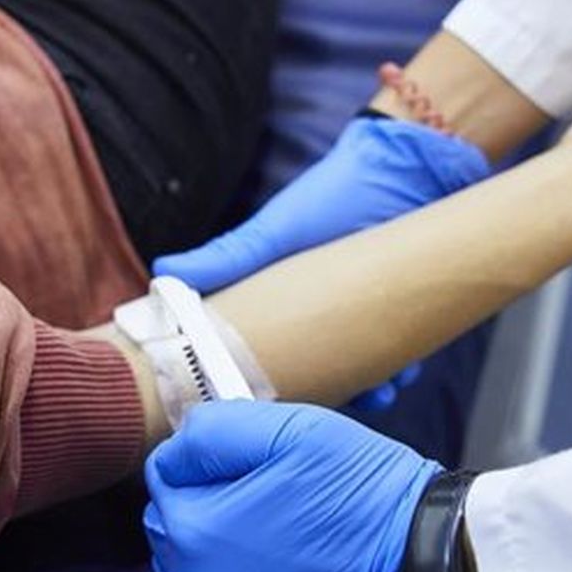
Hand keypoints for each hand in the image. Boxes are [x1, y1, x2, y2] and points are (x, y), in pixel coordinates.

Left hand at [144, 401, 440, 571]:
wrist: (425, 567)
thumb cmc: (362, 495)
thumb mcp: (290, 431)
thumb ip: (214, 432)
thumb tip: (174, 448)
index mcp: (194, 531)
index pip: (164, 478)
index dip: (206, 460)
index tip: (251, 462)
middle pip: (169, 528)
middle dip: (204, 504)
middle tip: (266, 493)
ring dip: (213, 550)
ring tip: (271, 532)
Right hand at [154, 116, 487, 408]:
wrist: (406, 169)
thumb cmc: (335, 194)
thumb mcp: (277, 230)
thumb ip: (228, 257)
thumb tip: (164, 272)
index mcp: (288, 302)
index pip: (268, 353)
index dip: (263, 381)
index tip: (262, 403)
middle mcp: (325, 315)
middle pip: (318, 370)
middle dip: (324, 393)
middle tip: (328, 403)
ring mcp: (366, 315)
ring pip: (361, 371)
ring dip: (368, 389)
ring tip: (375, 392)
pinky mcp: (407, 312)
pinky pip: (403, 356)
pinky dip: (402, 370)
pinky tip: (402, 373)